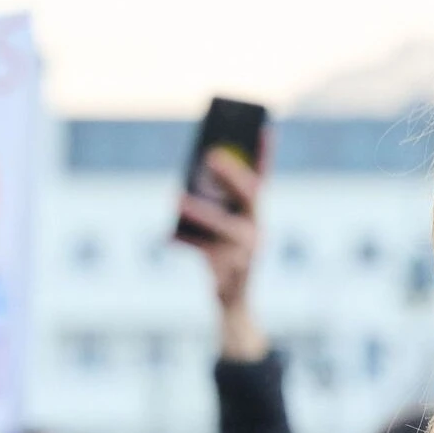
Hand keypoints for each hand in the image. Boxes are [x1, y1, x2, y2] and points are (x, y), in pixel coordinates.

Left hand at [177, 143, 265, 311]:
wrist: (234, 305)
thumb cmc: (223, 261)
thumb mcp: (221, 232)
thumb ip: (213, 207)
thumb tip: (191, 179)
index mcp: (256, 218)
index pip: (263, 180)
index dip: (264, 156)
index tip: (263, 127)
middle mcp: (257, 232)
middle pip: (249, 197)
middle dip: (231, 175)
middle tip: (210, 155)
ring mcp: (247, 253)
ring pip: (224, 227)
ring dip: (200, 211)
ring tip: (177, 197)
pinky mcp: (232, 273)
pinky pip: (205, 253)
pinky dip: (185, 243)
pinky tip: (169, 237)